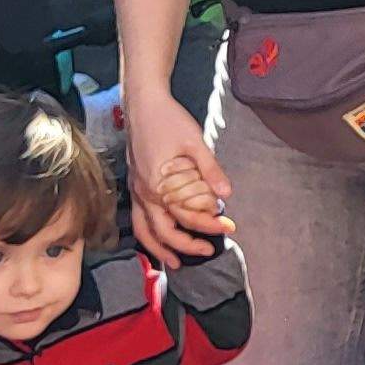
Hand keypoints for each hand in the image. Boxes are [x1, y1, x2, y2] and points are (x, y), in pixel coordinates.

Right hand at [125, 78, 233, 260]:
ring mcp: (136, 190)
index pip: (187, 216)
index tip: (229, 227)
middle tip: (209, 251)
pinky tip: (161, 238)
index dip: (210, 225)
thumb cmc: (168, 119)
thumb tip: (227, 195)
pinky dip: (149, 234)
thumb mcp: (195, 142)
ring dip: (160, 249)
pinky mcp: (135, 185)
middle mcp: (144, 193)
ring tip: (176, 262)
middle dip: (187, 246)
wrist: (142, 102)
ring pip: (144, 230)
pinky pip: (139, 219)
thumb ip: (211, 170)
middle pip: (163, 231)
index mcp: (158, 184)